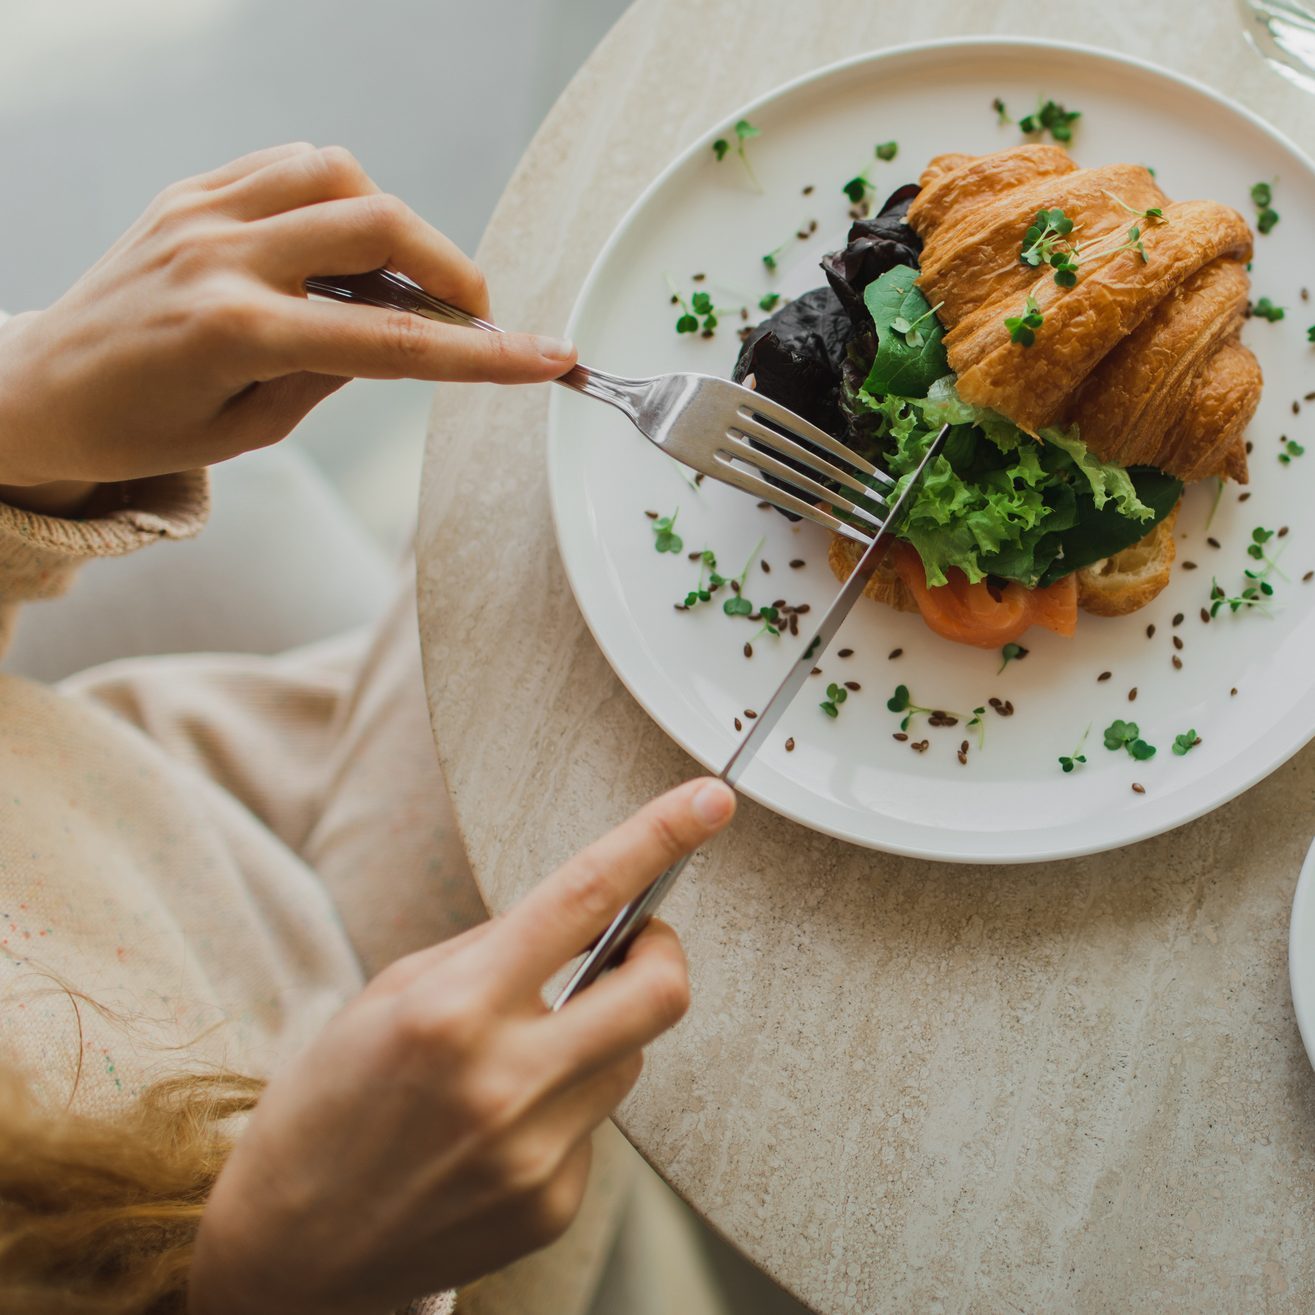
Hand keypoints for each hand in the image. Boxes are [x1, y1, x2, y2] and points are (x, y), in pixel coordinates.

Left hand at [0, 143, 575, 504]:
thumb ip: (333, 374)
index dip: (482, 354)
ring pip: (337, 172)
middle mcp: (220, 255)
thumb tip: (402, 331)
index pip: (392, 340)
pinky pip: (287, 164)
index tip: (547, 357)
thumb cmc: (141, 428)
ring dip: (391, 222)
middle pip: (376, 223)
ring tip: (394, 277)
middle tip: (470, 313)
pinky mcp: (190, 189)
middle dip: (448, 268)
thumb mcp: (250, 430)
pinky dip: (336, 197)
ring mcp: (200, 210)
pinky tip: (337, 245)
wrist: (40, 387)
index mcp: (235, 334)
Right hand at [188, 777, 735, 1314]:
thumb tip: (588, 922)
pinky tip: (501, 1128)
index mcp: (452, 1006)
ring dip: (599, 1035)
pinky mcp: (553, 1204)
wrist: (289, 1248)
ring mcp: (536, 1151)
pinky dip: (567, 1104)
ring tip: (519, 1058)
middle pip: (660, 990)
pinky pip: (598, 1122)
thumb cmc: (331, 1103)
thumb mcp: (391, 994)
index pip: (584, 897)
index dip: (658, 838)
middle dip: (661, 951)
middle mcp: (505, 1080)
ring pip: (630, 1054)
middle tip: (630, 945)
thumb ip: (494, 950)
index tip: (711, 801)